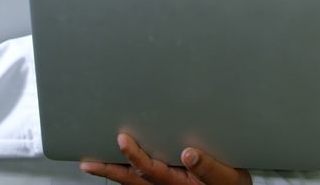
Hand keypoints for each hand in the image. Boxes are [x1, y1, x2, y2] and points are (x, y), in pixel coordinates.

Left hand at [80, 133, 250, 184]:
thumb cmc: (230, 183)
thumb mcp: (228, 177)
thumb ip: (209, 167)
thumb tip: (188, 153)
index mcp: (178, 183)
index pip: (150, 171)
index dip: (134, 156)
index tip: (123, 140)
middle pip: (131, 180)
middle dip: (109, 170)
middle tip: (89, 162)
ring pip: (131, 181)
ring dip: (111, 172)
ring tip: (90, 163)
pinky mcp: (162, 183)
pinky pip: (137, 180)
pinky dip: (122, 172)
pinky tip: (112, 163)